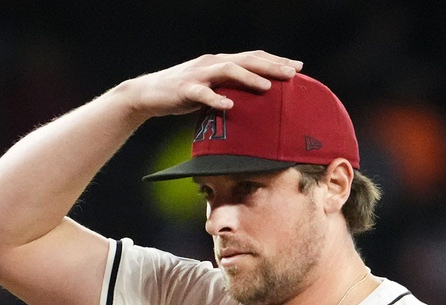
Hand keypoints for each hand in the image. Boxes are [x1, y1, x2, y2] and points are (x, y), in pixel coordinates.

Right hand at [116, 51, 301, 118]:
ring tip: (267, 86)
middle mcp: (212, 63)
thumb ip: (229, 90)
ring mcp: (198, 75)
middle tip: (293, 74)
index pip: (253, 57)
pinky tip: (230, 106)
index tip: (298, 67)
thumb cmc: (182, 94)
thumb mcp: (210, 88)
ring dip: (249, 77)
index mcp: (220, 62)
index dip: (275, 60)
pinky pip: (202, 94)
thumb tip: (254, 103)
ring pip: (227, 71)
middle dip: (271, 66)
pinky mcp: (184, 89)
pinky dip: (216, 99)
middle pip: (246, 60)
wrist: (147, 94)